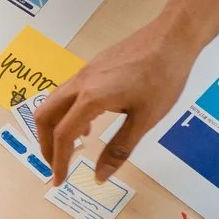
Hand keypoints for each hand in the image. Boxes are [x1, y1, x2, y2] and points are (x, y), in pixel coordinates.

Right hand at [35, 12, 203, 182]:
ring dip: (55, 128)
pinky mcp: (94, 67)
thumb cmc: (163, 77)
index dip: (59, 162)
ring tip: (71, 150)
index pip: (64, 136)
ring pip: (54, 102)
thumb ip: (119, 149)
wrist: (172, 37)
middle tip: (57, 166)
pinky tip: (89, 125)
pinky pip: (68, 93)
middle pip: (45, 116)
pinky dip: (68, 114)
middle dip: (46, 144)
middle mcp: (81, 83)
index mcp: (91, 98)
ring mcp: (85, 72)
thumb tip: (99, 176)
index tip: (59, 181)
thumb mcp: (145, 119)